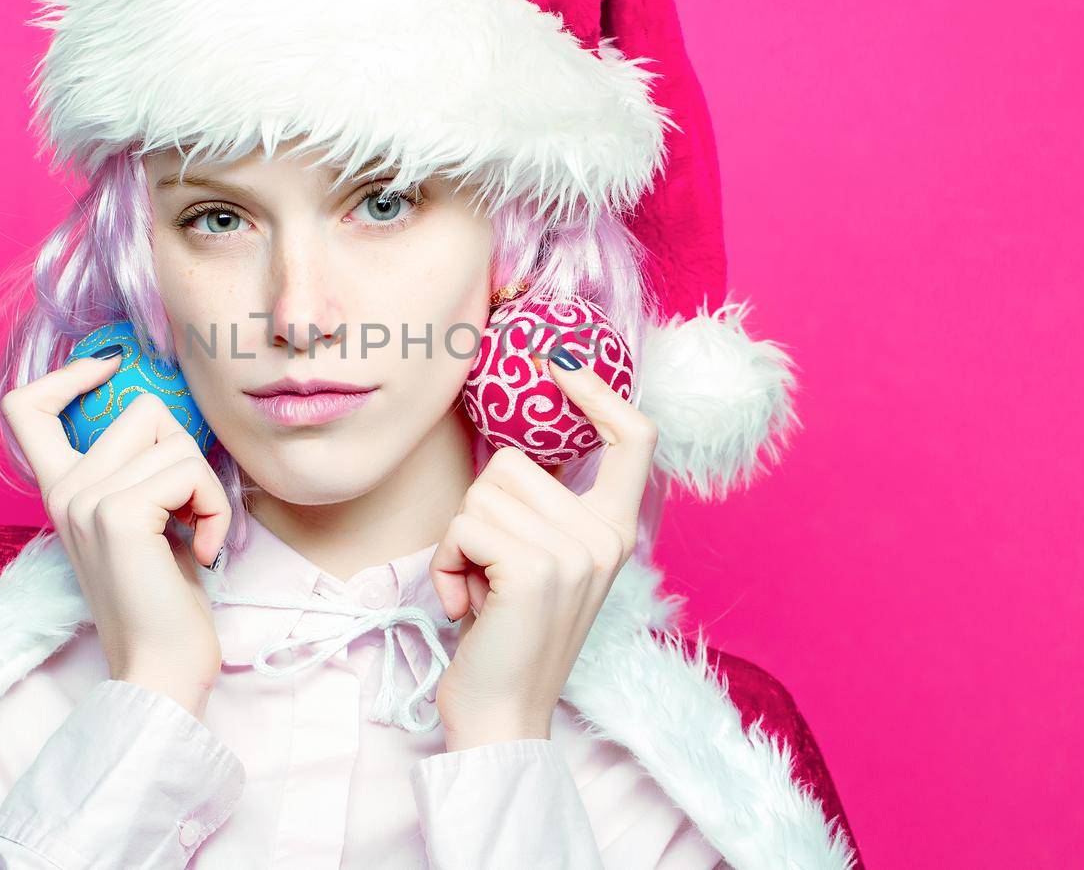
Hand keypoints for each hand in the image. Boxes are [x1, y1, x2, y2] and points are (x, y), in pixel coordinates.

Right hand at [0, 352, 233, 718]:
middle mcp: (63, 490)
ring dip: (205, 486)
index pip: (25, 406)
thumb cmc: (165, 600)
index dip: (67, 374)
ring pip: (174, 438)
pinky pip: (189, 472)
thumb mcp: (142, 521)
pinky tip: (205, 550)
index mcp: (60, 490)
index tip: (111, 372)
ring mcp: (85, 500)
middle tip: (188, 510)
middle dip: (186, 450)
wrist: (161, 671)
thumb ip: (137, 470)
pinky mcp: (118, 515)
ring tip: (196, 533)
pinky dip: (215, 508)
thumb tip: (169, 415)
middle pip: (141, 407)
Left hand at [429, 346, 656, 750]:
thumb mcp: (543, 561)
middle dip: (481, 510)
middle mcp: (607, 536)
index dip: (599, 391)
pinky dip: (447, 562)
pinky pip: (464, 524)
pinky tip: (466, 605)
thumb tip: (516, 446)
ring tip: (481, 589)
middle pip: (516, 461)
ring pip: (483, 490)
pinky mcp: (535, 568)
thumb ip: (547, 508)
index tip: (558, 367)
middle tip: (492, 571)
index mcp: (617, 530)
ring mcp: (576, 551)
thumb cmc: (507, 635)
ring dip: (460, 539)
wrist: (503, 716)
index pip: (635, 437)